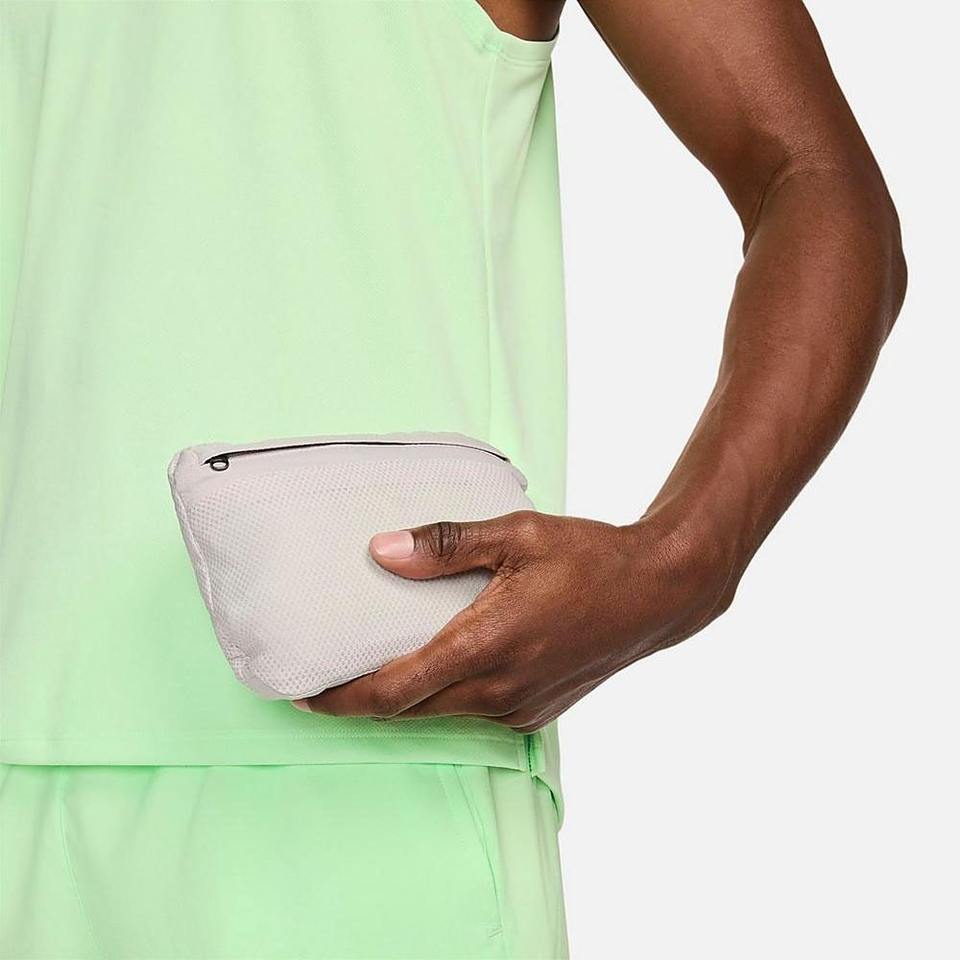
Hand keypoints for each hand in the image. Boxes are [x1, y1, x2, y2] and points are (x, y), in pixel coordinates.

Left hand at [293, 511, 735, 730]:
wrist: (657, 593)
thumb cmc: (590, 557)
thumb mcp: (516, 535)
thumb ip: (445, 545)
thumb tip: (381, 550)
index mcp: (486, 644)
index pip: (393, 691)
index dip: (342, 699)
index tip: (304, 693)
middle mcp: (498, 687)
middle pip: (408, 710)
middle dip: (361, 703)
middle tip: (324, 680)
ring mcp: (520, 705)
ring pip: (440, 714)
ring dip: (402, 701)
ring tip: (370, 672)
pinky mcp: (536, 710)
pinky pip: (472, 712)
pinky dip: (442, 698)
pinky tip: (436, 668)